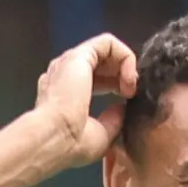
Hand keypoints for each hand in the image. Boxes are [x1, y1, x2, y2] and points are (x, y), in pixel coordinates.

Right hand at [35, 33, 137, 165]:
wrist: (55, 138)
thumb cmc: (72, 143)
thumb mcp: (102, 134)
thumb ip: (113, 119)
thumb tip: (123, 107)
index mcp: (67, 92)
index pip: (97, 78)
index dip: (117, 84)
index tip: (127, 101)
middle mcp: (66, 74)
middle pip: (102, 62)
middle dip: (123, 74)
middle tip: (131, 93)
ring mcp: (70, 63)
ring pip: (106, 49)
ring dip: (126, 65)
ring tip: (130, 88)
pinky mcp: (79, 55)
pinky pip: (108, 43)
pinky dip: (125, 57)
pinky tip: (129, 78)